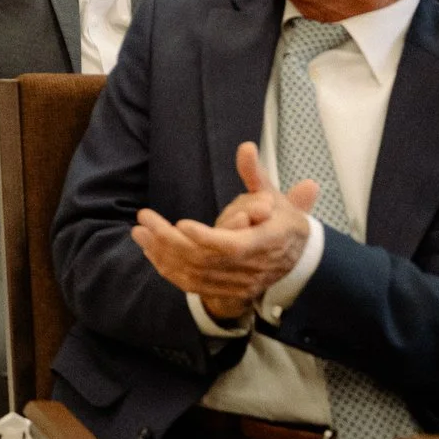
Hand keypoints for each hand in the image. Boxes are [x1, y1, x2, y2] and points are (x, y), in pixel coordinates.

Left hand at [130, 142, 316, 319]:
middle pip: (204, 259)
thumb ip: (255, 174)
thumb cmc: (281, 222)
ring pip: (194, 273)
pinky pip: (193, 284)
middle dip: (169, 240)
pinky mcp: (227, 291)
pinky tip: (151, 252)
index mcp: (266, 241)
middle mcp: (252, 266)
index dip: (206, 238)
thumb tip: (246, 146)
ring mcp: (239, 282)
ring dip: (162, 254)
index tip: (181, 223)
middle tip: (144, 218)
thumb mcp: (273, 195)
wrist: (299, 261)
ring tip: (139, 231)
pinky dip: (169, 269)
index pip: (233, 246)